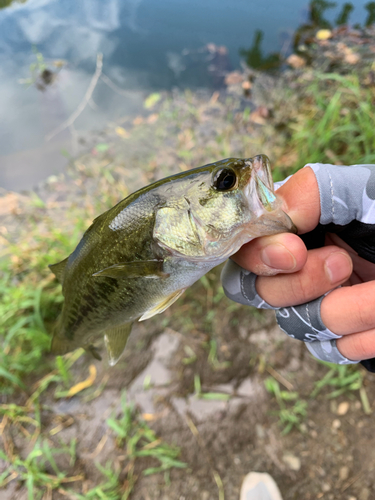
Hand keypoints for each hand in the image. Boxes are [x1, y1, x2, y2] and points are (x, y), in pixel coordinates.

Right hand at [232, 167, 374, 361]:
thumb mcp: (364, 191)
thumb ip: (312, 192)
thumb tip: (273, 216)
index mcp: (295, 229)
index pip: (244, 250)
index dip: (258, 256)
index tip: (294, 251)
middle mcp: (298, 267)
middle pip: (257, 293)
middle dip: (299, 284)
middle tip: (342, 264)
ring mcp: (318, 303)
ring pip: (296, 325)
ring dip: (343, 310)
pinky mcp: (343, 335)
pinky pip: (332, 348)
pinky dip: (361, 335)